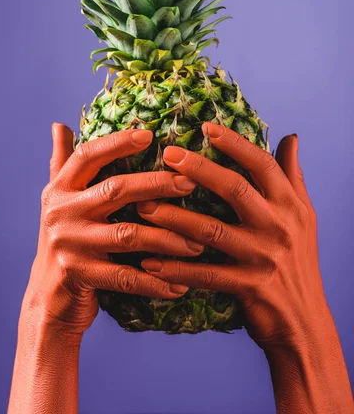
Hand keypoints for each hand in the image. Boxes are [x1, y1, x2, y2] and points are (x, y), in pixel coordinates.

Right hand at [22, 123, 202, 334]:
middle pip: (115, 190)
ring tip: (198, 241)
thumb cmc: (64, 240)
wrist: (47, 299)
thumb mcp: (58, 199)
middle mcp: (61, 213)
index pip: (88, 156)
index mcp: (59, 190)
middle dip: (156, 184)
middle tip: (190, 183)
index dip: (117, 143)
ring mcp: (70, 245)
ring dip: (168, 238)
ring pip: (128, 235)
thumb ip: (61, 162)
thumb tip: (59, 123)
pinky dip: (156, 282)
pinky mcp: (81, 276)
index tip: (149, 134)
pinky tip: (181, 284)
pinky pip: (127, 278)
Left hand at [137, 122, 326, 351]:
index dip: (235, 143)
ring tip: (143, 206)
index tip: (207, 127)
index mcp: (290, 205)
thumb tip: (291, 137)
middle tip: (168, 155)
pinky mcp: (248, 287)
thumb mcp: (304, 215)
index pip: (262, 164)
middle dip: (199, 168)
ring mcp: (263, 257)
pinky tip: (150, 262)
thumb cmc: (300, 261)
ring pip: (212, 230)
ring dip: (174, 218)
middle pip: (234, 188)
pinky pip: (205, 274)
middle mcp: (279, 226)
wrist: (304, 320)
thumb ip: (293, 175)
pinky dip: (176, 268)